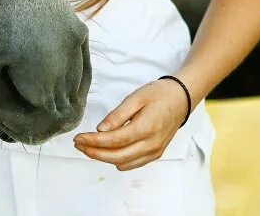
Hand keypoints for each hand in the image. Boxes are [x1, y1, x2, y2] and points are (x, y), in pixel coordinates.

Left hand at [73, 78, 191, 170]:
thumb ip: (118, 115)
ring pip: (123, 163)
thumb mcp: (136, 97)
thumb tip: (100, 129)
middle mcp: (150, 144)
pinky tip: (108, 150)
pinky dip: (118, 159)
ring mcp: (154, 152)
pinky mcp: (155, 154)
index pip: (113, 141)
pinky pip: (133, 163)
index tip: (78, 138)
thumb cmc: (159, 94)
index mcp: (145, 128)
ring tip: (90, 146)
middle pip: (116, 156)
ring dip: (104, 157)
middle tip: (78, 144)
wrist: (181, 99)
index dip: (93, 142)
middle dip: (94, 152)